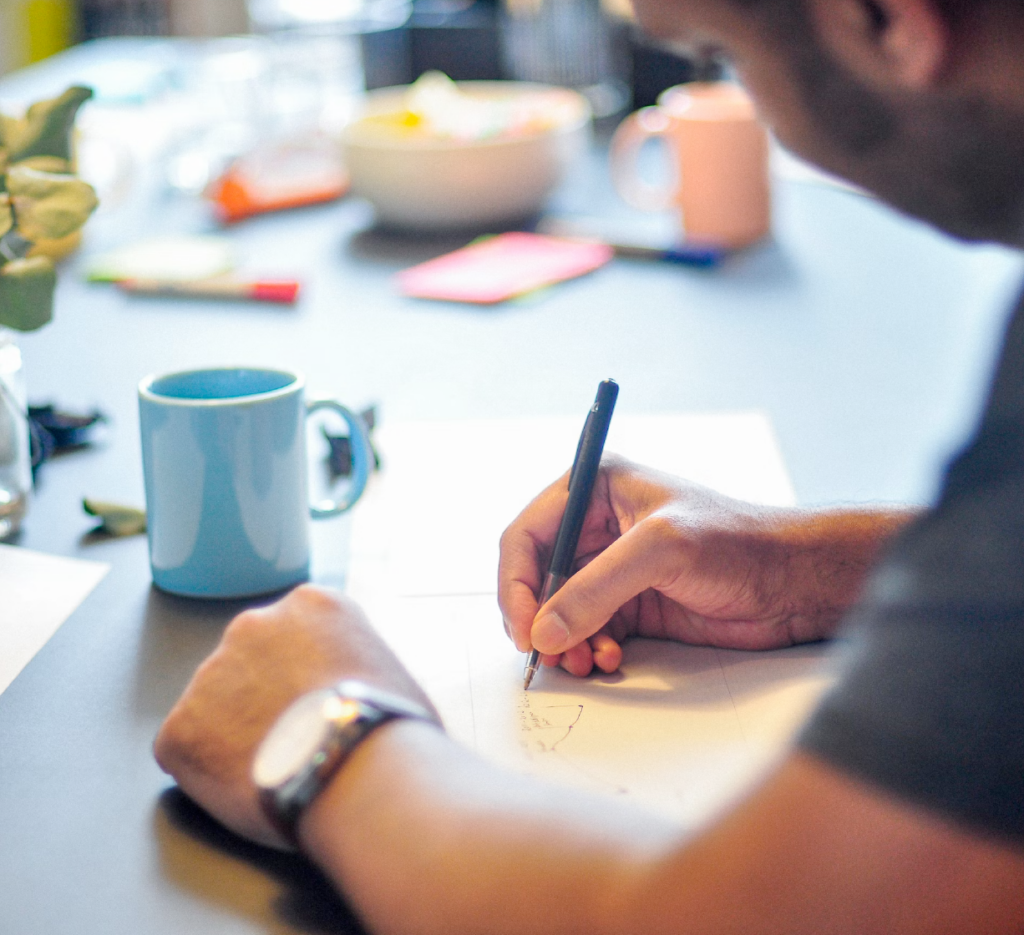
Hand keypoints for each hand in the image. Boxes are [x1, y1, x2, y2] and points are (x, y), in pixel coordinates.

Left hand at [153, 584, 434, 848]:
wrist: (361, 772)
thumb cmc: (391, 729)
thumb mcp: (386, 667)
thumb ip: (349, 661)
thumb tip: (344, 689)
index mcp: (310, 604)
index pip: (293, 635)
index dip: (305, 677)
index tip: (315, 703)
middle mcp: (253, 624)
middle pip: (249, 662)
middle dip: (264, 698)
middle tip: (295, 739)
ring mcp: (209, 674)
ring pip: (215, 707)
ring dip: (237, 734)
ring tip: (278, 769)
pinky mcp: (178, 729)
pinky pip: (186, 751)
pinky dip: (210, 774)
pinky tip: (252, 787)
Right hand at [499, 456, 892, 677]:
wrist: (794, 583)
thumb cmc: (738, 543)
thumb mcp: (660, 551)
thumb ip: (596, 590)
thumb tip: (543, 631)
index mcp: (596, 489)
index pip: (528, 535)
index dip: (516, 583)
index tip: (522, 627)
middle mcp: (598, 527)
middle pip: (538, 578)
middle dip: (539, 619)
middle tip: (547, 654)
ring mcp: (614, 569)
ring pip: (560, 611)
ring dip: (564, 642)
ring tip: (584, 662)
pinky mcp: (631, 605)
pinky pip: (588, 632)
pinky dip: (590, 650)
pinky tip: (611, 660)